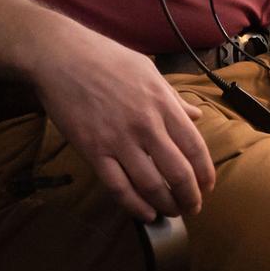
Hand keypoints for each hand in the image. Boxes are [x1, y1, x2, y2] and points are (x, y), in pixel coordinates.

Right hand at [27, 21, 215, 220]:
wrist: (61, 57)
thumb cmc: (106, 59)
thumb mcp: (148, 71)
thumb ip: (173, 98)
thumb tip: (196, 115)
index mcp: (162, 103)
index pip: (195, 146)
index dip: (205, 172)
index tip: (208, 186)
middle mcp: (146, 124)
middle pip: (178, 172)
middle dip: (190, 197)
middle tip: (193, 207)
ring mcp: (119, 140)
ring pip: (151, 185)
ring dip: (166, 205)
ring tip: (172, 212)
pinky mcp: (93, 151)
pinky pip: (119, 187)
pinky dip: (135, 206)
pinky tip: (146, 213)